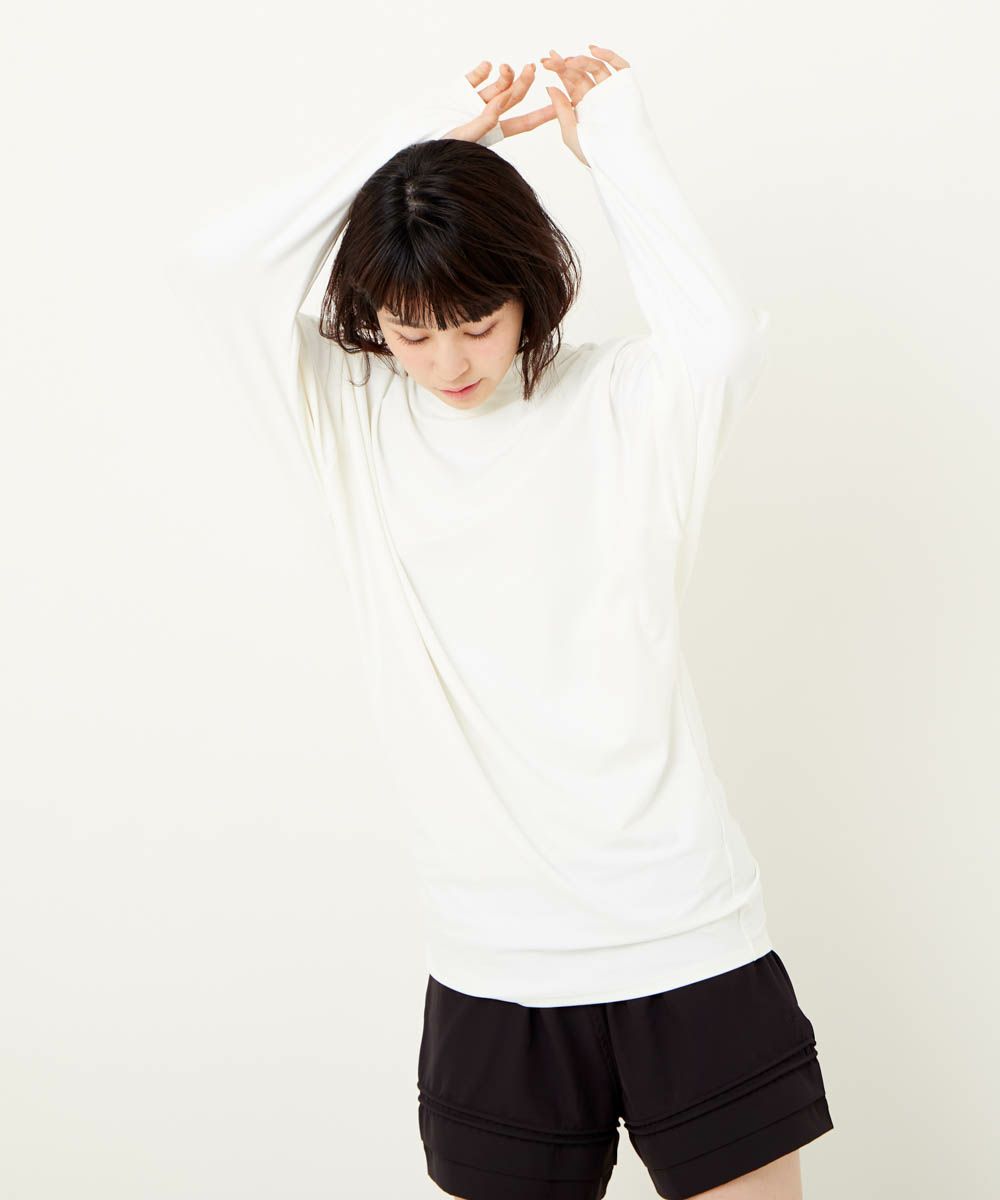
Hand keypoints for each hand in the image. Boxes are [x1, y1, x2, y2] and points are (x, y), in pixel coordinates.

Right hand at [445, 60, 557, 141]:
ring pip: (496, 84)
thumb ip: (485, 119)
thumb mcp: (467, 137)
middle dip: (525, 82)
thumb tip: (502, 100)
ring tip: (505, 68)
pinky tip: (488, 65)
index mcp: (494, 131)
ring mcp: (473, 101)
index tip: (561, 105)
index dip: (543, 114)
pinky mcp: (459, 90)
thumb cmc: (442, 149)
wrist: (416, 141)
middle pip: (513, 97)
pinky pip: (475, 77)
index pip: (524, 123)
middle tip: (533, 68)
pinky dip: (483, 69)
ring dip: (505, 74)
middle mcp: (487, 115)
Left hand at [540, 44, 631, 166]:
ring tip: (569, 61)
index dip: (558, 70)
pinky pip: (619, 66)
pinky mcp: (626, 86)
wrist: (617, 161)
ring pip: (597, 67)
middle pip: (581, 73)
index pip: (569, 82)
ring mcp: (611, 89)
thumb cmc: (593, 153)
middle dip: (565, 64)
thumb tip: (549, 87)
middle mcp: (596, 94)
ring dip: (582, 61)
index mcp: (582, 104)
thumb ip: (560, 109)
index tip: (545, 61)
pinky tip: (593, 50)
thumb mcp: (570, 131)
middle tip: (551, 59)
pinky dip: (609, 55)